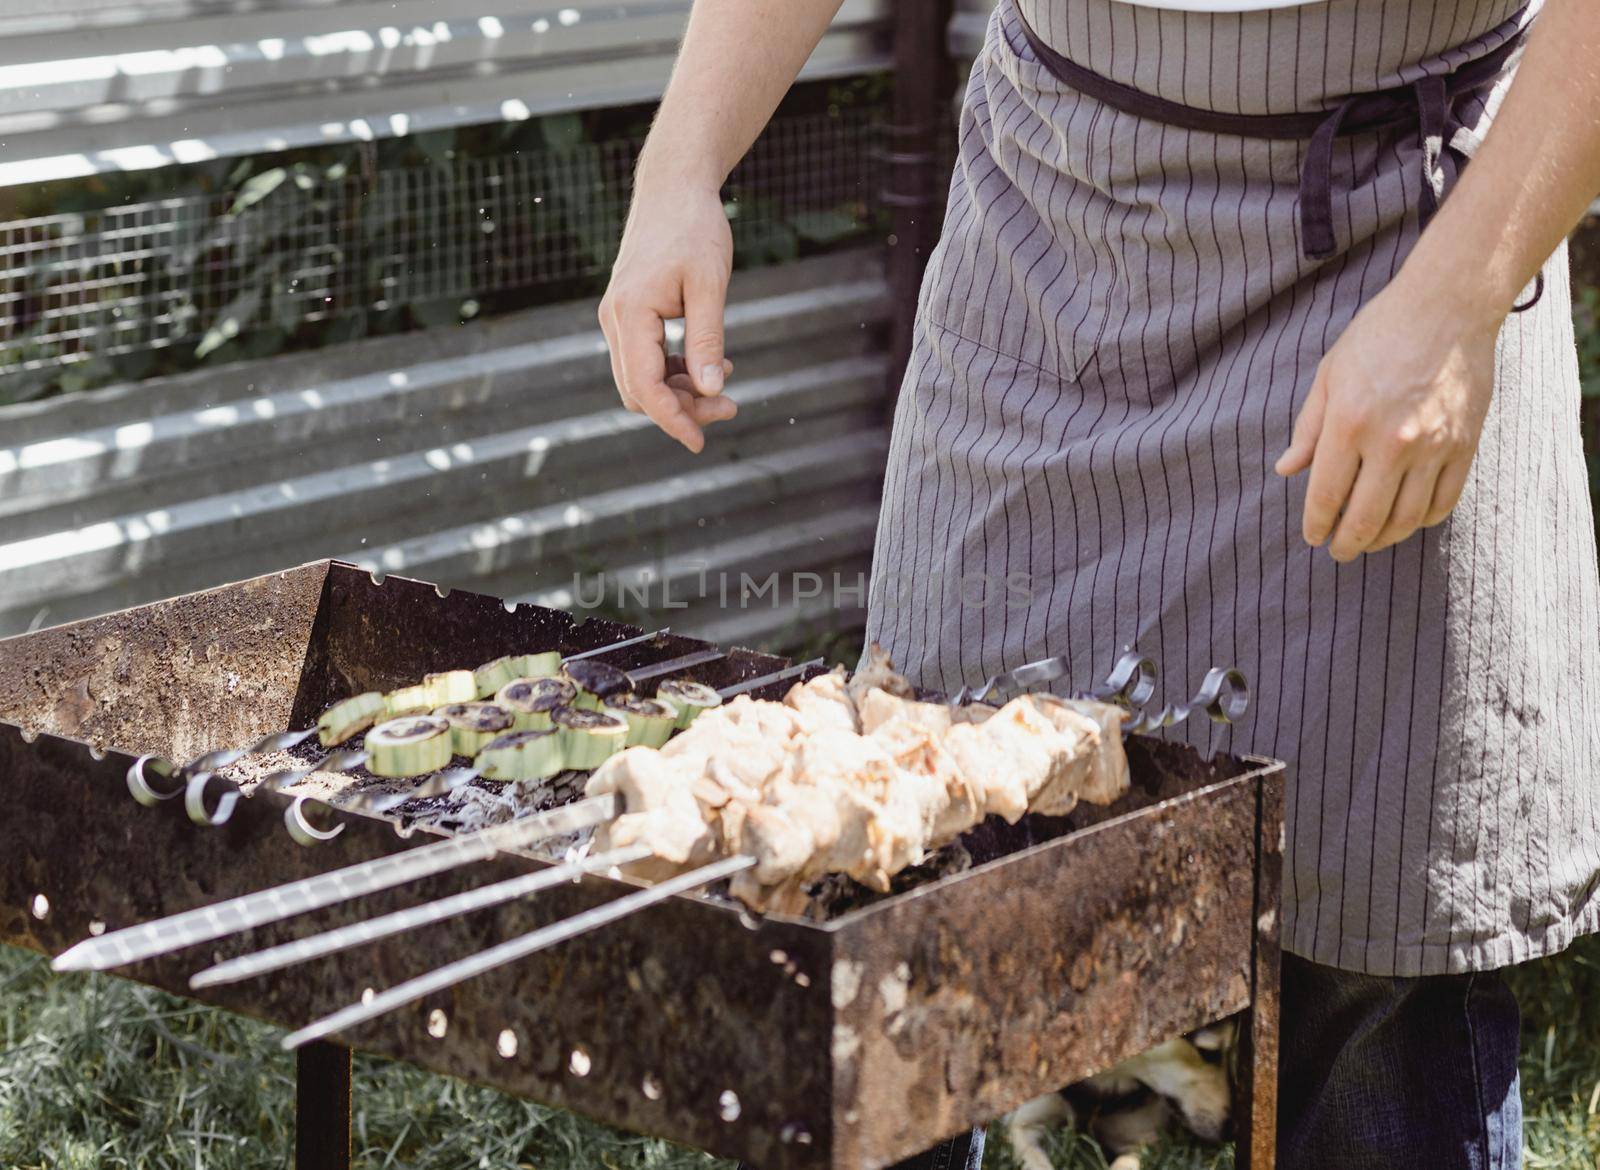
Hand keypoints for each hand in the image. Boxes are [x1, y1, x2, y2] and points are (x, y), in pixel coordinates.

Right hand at [599, 182, 737, 452]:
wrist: (674, 187)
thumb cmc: (695, 228)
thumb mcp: (710, 284)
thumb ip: (707, 338)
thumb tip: (712, 390)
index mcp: (630, 313)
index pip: (644, 387)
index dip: (673, 419)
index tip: (700, 442)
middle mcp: (615, 320)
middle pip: (639, 391)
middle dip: (682, 408)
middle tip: (731, 407)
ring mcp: (619, 317)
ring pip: (642, 379)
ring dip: (681, 392)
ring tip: (726, 387)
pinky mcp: (630, 314)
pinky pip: (646, 360)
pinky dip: (676, 371)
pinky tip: (712, 364)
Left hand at [1274, 280, 1498, 560]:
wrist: (1448, 306)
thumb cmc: (1379, 335)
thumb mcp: (1329, 375)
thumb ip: (1308, 429)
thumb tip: (1287, 470)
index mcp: (1349, 424)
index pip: (1327, 496)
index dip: (1317, 525)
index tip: (1313, 538)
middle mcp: (1392, 442)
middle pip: (1366, 518)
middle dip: (1348, 543)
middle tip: (1338, 551)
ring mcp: (1433, 446)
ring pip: (1407, 518)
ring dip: (1384, 538)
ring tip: (1370, 541)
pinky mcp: (1465, 444)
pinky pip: (1444, 501)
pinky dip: (1424, 520)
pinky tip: (1408, 521)